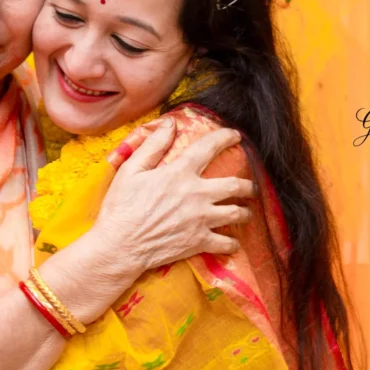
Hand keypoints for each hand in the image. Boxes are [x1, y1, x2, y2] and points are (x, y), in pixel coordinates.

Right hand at [91, 121, 255, 274]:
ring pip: (237, 213)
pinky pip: (226, 243)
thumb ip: (154, 145)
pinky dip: (233, 243)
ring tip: (245, 211)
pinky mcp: (199, 242)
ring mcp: (201, 220)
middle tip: (249, 186)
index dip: (225, 138)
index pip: (208, 148)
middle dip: (247, 184)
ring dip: (245, 211)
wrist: (120, 245)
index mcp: (180, 173)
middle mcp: (197, 195)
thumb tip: (170, 124)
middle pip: (235, 185)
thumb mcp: (131, 169)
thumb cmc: (121, 207)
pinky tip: (233, 241)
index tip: (235, 136)